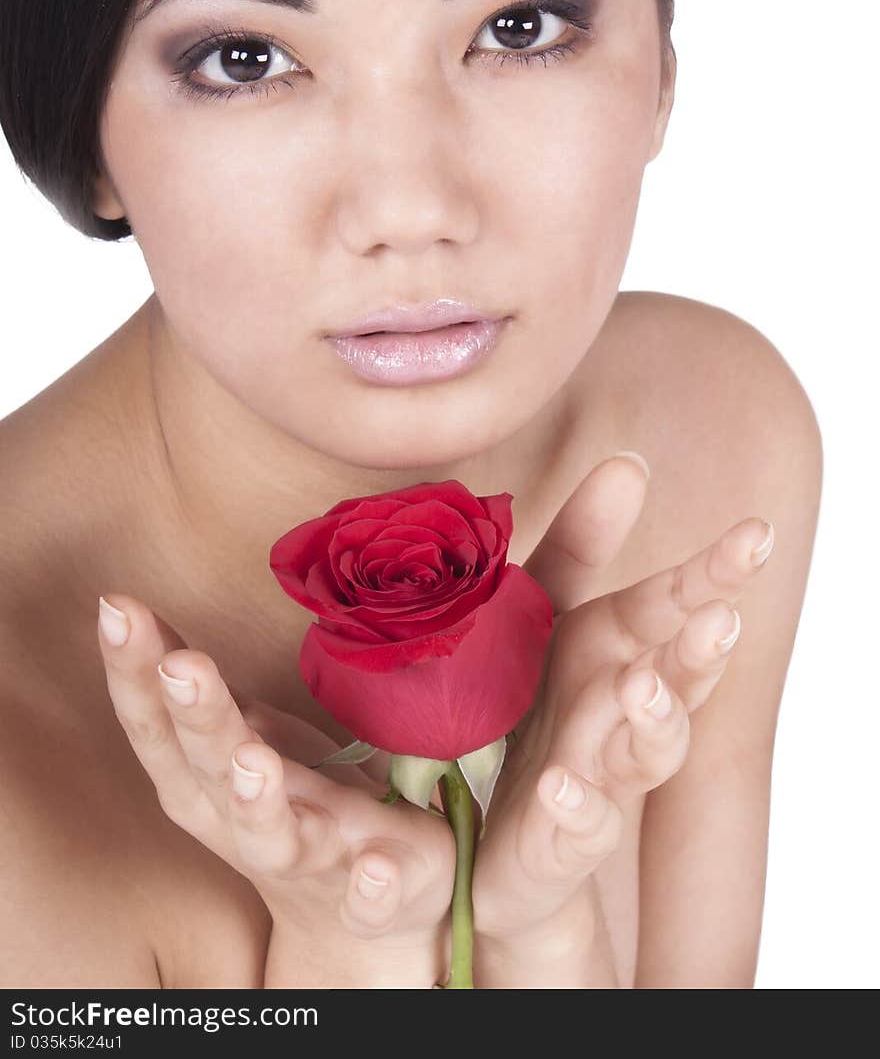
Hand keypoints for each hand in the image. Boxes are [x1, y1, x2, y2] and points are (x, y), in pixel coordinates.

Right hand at [96, 596, 456, 983]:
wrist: (375, 908)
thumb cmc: (299, 801)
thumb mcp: (247, 737)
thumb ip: (202, 688)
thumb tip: (132, 612)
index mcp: (209, 784)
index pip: (160, 724)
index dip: (135, 671)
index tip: (116, 608)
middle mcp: (249, 825)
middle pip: (211, 771)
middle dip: (198, 718)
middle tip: (181, 666)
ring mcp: (314, 860)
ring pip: (276, 840)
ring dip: (259, 804)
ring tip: (253, 761)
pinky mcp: (378, 895)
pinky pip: (370, 902)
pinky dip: (371, 889)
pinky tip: (376, 866)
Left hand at [471, 452, 773, 947]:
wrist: (470, 825)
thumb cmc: (516, 702)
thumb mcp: (531, 610)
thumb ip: (576, 544)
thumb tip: (633, 463)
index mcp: (611, 648)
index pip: (672, 604)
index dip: (712, 572)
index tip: (757, 534)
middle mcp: (616, 711)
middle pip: (672, 680)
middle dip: (695, 652)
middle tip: (718, 619)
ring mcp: (594, 777)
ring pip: (641, 755)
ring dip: (652, 725)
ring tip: (642, 689)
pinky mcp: (553, 842)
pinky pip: (572, 830)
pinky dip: (575, 811)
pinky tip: (561, 788)